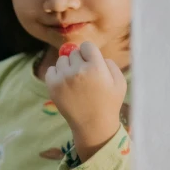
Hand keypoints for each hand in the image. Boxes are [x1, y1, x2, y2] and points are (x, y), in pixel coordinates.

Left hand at [46, 42, 126, 160]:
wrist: (93, 124)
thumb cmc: (109, 103)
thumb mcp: (119, 82)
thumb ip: (109, 63)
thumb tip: (93, 53)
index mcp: (95, 67)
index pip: (86, 45)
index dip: (89, 53)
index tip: (91, 61)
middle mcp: (77, 70)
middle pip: (74, 53)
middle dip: (79, 61)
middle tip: (84, 75)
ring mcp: (63, 78)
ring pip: (62, 60)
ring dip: (67, 67)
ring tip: (75, 81)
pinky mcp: (52, 86)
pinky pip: (51, 70)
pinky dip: (56, 74)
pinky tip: (65, 83)